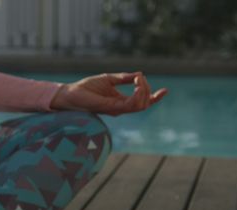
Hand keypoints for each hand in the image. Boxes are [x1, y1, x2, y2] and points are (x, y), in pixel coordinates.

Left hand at [50, 72, 167, 115]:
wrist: (70, 93)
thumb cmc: (86, 87)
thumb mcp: (109, 79)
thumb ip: (124, 78)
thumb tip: (139, 74)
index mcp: (120, 101)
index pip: (141, 102)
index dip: (154, 97)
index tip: (165, 90)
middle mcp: (120, 107)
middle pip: (144, 104)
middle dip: (149, 91)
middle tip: (141, 78)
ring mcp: (116, 109)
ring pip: (139, 106)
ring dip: (144, 92)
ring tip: (139, 80)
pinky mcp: (111, 108)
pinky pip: (130, 105)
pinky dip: (137, 94)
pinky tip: (137, 84)